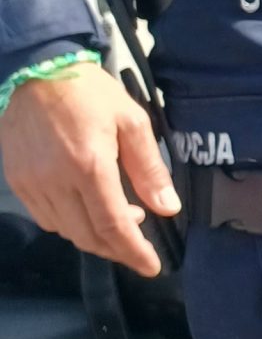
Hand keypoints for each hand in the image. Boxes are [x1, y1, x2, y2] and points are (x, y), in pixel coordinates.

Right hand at [0, 65, 179, 276]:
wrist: (34, 70)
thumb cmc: (90, 92)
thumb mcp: (132, 122)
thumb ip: (149, 169)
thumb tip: (167, 207)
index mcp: (89, 167)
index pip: (113, 227)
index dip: (134, 253)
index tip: (152, 267)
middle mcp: (56, 182)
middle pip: (88, 236)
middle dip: (117, 249)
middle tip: (138, 242)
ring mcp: (32, 183)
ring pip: (66, 231)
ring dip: (94, 236)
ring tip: (118, 218)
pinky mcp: (17, 181)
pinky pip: (46, 218)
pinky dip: (69, 224)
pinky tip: (85, 209)